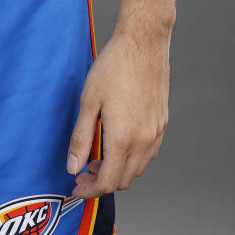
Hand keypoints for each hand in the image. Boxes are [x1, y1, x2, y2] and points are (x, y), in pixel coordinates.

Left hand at [65, 27, 169, 196]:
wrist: (143, 44)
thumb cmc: (114, 67)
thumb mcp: (89, 101)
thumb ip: (81, 138)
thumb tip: (73, 167)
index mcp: (123, 138)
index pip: (107, 181)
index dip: (89, 190)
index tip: (76, 188)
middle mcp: (143, 141)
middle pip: (123, 180)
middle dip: (101, 182)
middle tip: (82, 171)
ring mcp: (156, 133)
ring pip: (137, 169)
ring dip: (117, 171)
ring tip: (98, 157)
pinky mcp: (162, 124)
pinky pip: (148, 154)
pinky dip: (131, 159)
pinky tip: (117, 143)